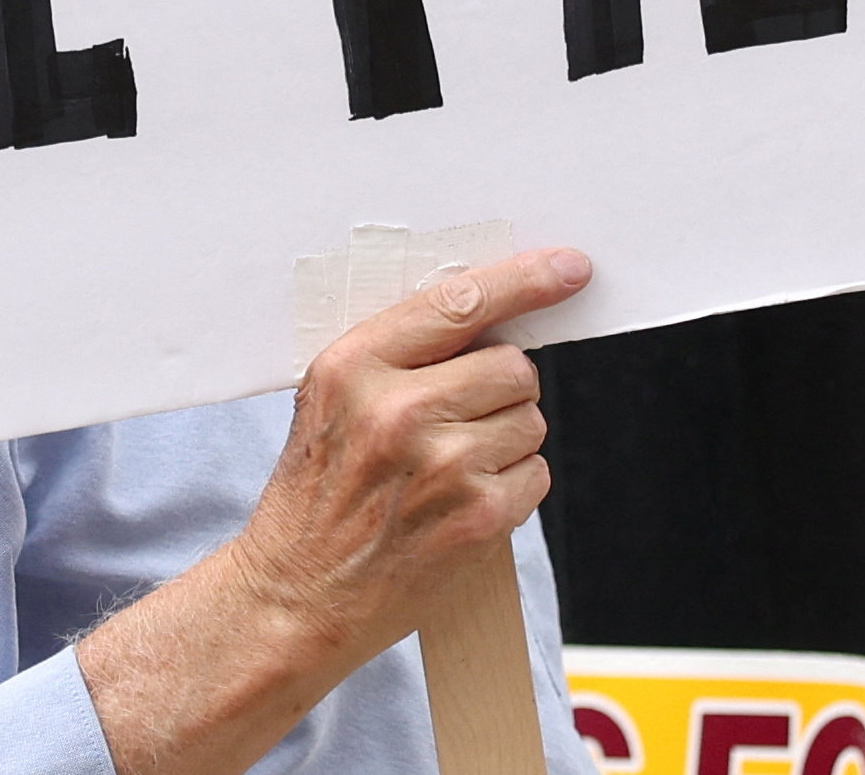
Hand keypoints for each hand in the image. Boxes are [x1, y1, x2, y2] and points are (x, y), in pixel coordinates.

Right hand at [77, 246, 591, 774]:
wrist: (296, 596)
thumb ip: (399, 353)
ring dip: (507, 441)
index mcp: (354, 365)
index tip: (569, 267)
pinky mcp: (477, 518)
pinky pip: (536, 474)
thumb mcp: (329, 401)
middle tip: (460, 419)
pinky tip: (463, 504)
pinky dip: (513, 487)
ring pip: (530, 420)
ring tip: (449, 469)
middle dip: (502, 388)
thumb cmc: (316, 494)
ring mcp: (442, 466)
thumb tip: (492, 315)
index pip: (458, 302)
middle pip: (512, 366)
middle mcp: (397, 409)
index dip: (524, 280)